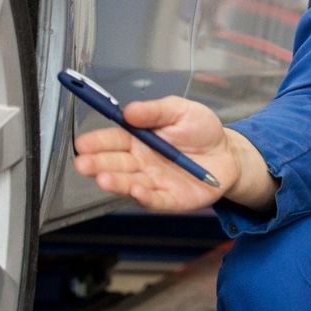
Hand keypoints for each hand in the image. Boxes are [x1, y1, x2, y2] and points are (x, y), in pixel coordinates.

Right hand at [72, 95, 234, 211]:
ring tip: (102, 178)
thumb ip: (155, 110)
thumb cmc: (201, 130)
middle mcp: (141, 162)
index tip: (83, 143)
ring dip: (116, 182)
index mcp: (139, 139)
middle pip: (115, 164)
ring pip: (130, 183)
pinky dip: (144, 197)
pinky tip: (135, 191)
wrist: (228, 153)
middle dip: (97, 163)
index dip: (97, 142)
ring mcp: (154, 182)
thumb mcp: (180, 110)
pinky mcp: (170, 198)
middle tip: (83, 163)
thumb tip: (129, 110)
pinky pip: (155, 199)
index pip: (112, 140)